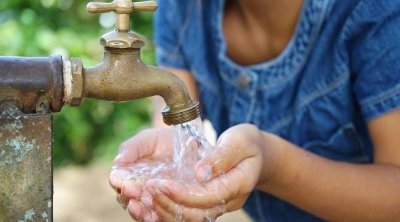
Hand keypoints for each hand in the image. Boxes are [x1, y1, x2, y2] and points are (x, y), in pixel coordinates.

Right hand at [109, 128, 174, 220]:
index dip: (120, 182)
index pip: (117, 179)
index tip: (126, 183)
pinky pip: (156, 215)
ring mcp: (149, 198)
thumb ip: (133, 147)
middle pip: (126, 197)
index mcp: (126, 171)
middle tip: (135, 195)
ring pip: (139, 210)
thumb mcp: (148, 139)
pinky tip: (156, 217)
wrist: (187, 145)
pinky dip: (155, 217)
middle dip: (129, 198)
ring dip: (140, 212)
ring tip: (144, 210)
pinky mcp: (164, 204)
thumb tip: (119, 160)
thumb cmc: (163, 140)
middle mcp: (134, 187)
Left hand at [145, 124, 267, 220]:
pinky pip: (188, 214)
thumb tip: (200, 173)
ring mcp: (219, 205)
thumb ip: (221, 157)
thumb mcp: (239, 141)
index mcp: (238, 185)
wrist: (256, 153)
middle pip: (196, 214)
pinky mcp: (209, 204)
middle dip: (169, 204)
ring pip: (190, 219)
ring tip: (147, 196)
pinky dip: (169, 210)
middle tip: (148, 189)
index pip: (207, 197)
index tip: (160, 183)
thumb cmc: (247, 142)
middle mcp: (228, 201)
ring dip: (166, 210)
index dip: (182, 194)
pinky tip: (153, 201)